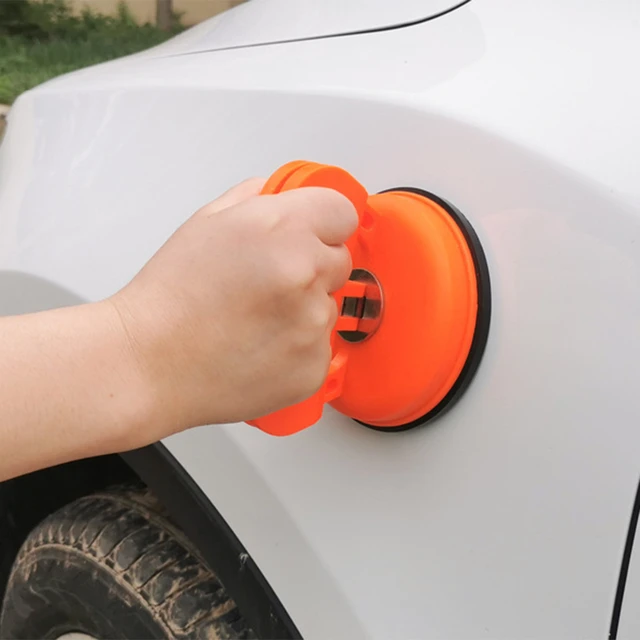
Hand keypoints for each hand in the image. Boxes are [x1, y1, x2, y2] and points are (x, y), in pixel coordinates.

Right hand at [109, 178, 358, 434]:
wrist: (149, 364)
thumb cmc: (169, 300)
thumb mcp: (206, 222)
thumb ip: (256, 199)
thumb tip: (283, 197)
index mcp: (283, 228)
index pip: (342, 212)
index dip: (324, 224)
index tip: (313, 235)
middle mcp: (305, 273)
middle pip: (340, 261)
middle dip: (313, 267)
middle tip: (268, 284)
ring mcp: (313, 324)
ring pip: (329, 307)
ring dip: (304, 310)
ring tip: (255, 321)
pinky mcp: (313, 366)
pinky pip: (320, 347)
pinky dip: (298, 348)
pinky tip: (259, 347)